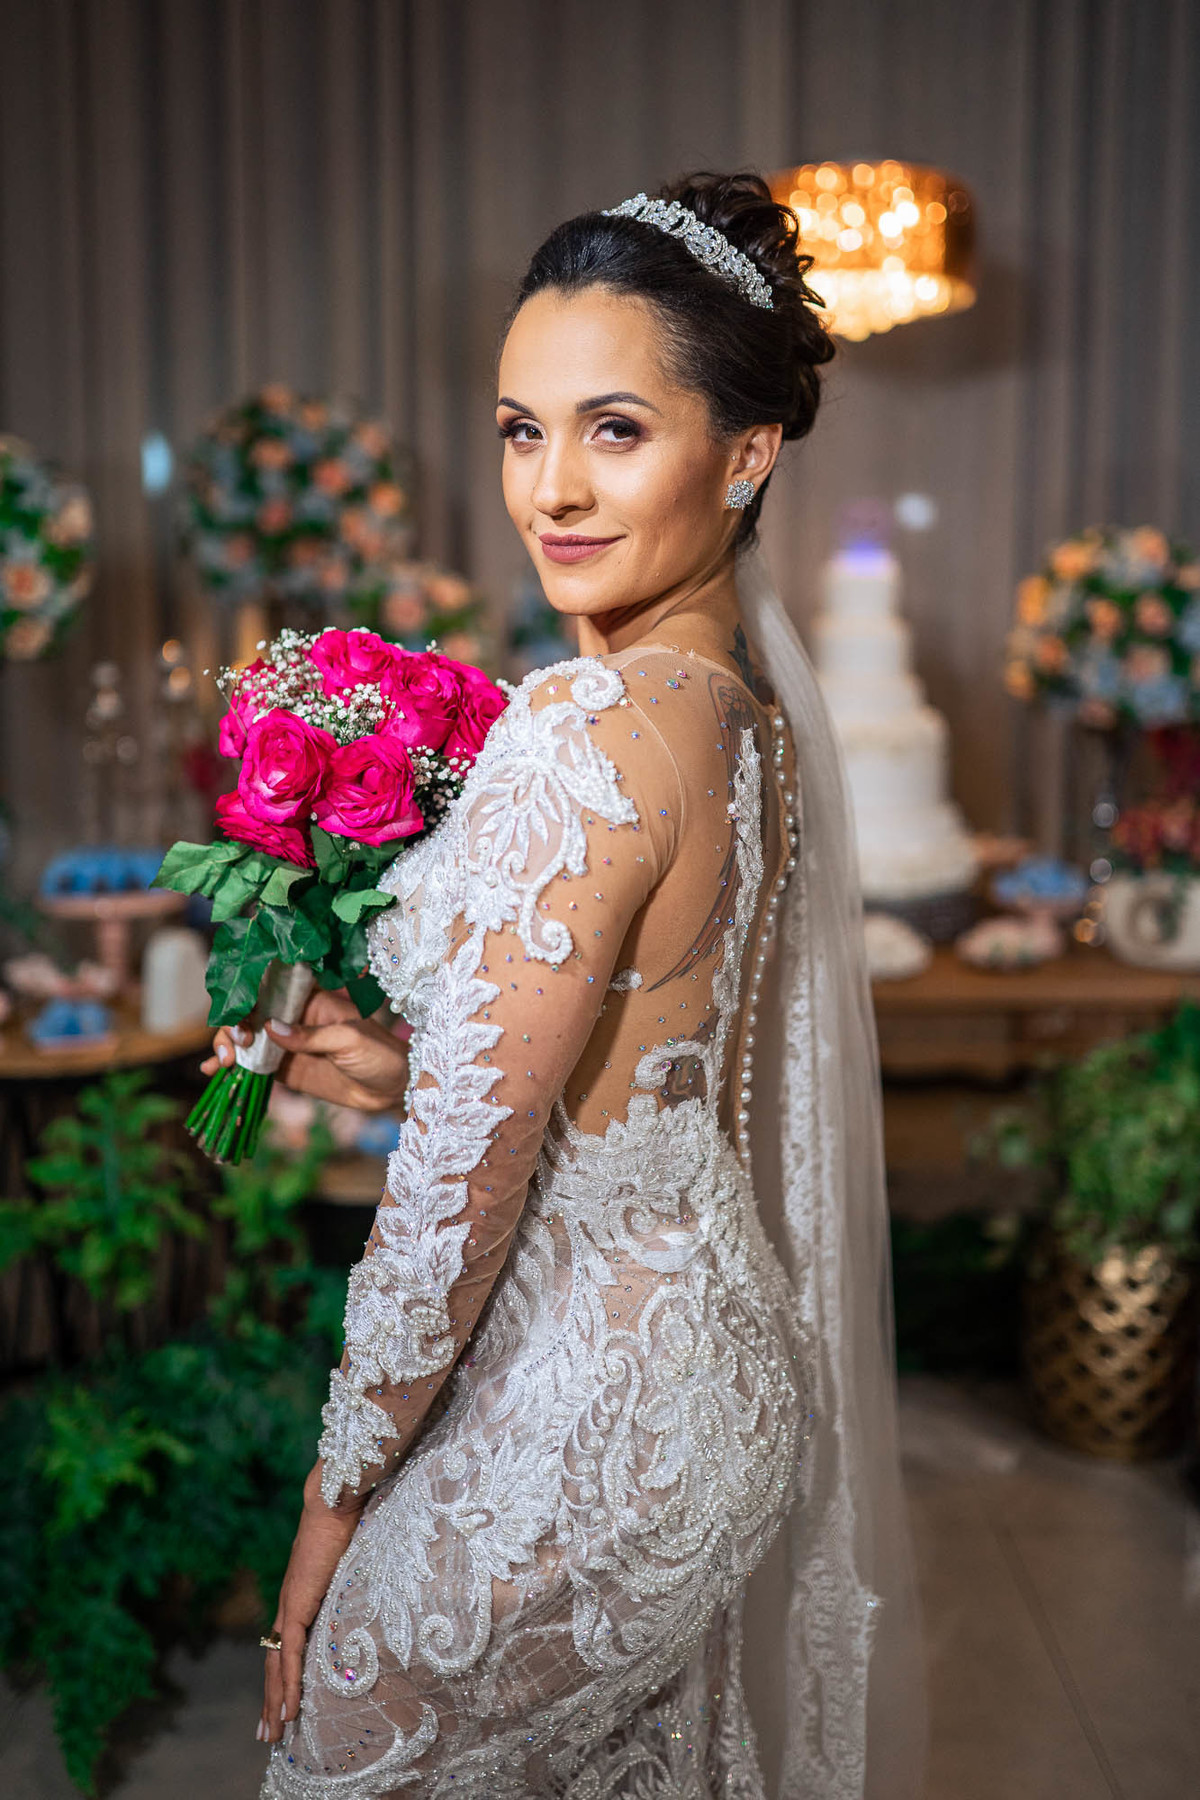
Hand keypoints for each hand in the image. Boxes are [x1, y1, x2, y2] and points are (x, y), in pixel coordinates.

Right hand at [202, 986, 409, 1112]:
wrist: (392, 1090)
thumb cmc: (379, 1054)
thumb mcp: (349, 1039)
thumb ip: (310, 1036)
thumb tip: (271, 1028)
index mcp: (310, 999)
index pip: (271, 987)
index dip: (248, 994)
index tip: (240, 1011)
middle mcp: (293, 1018)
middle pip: (250, 1013)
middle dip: (233, 1025)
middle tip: (237, 1046)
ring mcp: (286, 1044)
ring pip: (245, 1038)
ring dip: (227, 1045)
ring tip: (222, 1063)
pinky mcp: (284, 1069)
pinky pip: (252, 1065)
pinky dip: (233, 1068)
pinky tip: (214, 1073)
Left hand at [259, 1462, 364, 1745]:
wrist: (333, 1501)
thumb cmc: (346, 1522)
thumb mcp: (351, 1562)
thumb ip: (352, 1581)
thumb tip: (376, 1588)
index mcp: (299, 1597)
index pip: (284, 1647)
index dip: (280, 1676)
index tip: (278, 1703)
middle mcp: (288, 1606)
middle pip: (274, 1664)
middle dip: (270, 1701)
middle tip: (266, 1735)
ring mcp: (289, 1607)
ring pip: (276, 1667)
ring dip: (274, 1703)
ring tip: (272, 1734)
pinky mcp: (297, 1607)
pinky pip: (290, 1655)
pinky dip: (288, 1685)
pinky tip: (288, 1709)